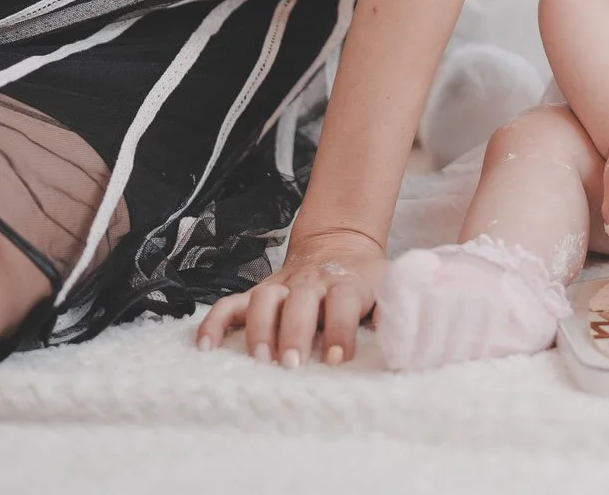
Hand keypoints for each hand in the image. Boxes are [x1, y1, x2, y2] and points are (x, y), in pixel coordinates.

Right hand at [194, 225, 386, 367]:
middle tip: (293, 365)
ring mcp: (281, 287)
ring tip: (260, 360)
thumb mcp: (388, 289)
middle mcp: (311, 283)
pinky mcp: (259, 293)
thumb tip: (403, 343)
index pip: (344, 303)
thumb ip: (393, 313)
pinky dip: (214, 322)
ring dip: (260, 330)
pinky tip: (205, 346)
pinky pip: (230, 304)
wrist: (341, 244)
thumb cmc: (365, 279)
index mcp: (347, 283)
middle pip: (300, 303)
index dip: (341, 330)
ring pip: (264, 301)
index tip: (337, 359)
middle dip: (295, 334)